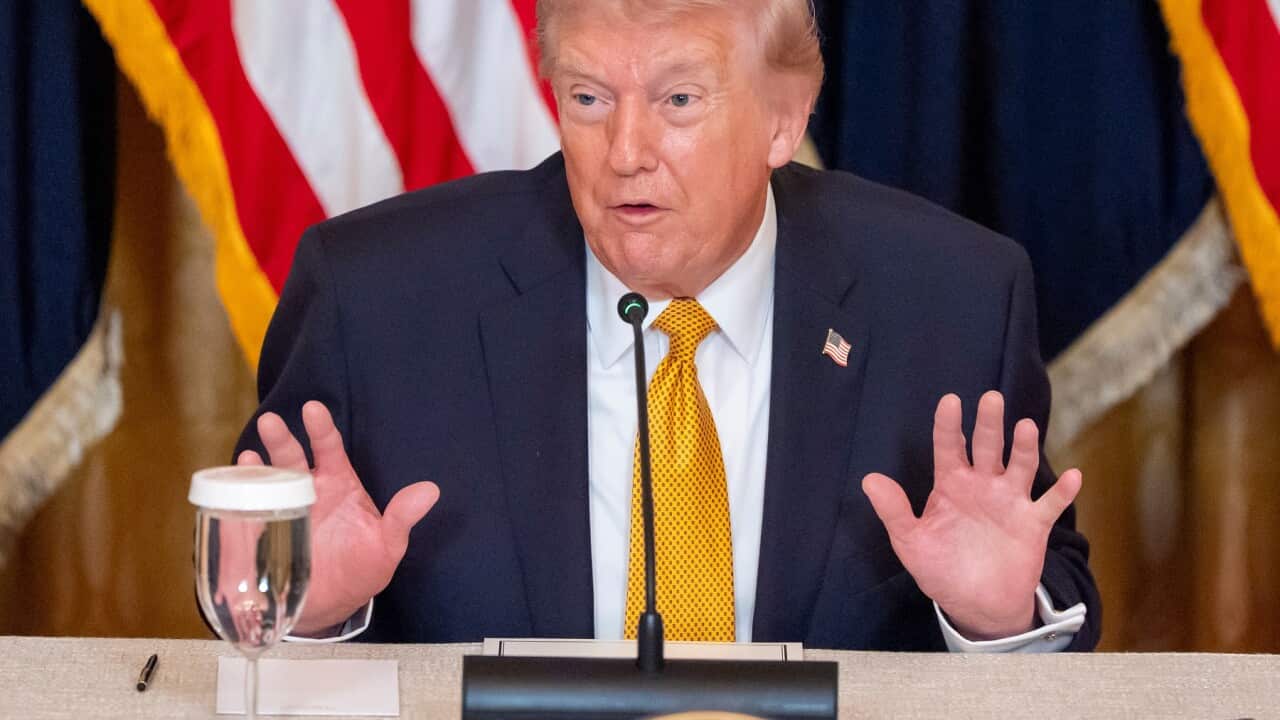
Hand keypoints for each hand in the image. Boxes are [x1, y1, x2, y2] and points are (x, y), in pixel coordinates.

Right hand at [237, 401, 439, 634]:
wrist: (330, 605)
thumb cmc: (362, 569)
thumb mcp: (387, 544)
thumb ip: (402, 517)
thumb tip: (430, 490)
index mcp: (338, 484)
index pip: (329, 449)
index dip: (321, 429)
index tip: (313, 410)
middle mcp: (307, 491)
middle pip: (292, 458)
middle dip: (281, 439)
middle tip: (271, 421)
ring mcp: (281, 510)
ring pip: (267, 480)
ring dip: (256, 466)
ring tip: (248, 456)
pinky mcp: (262, 534)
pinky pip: (246, 511)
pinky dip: (237, 499)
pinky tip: (232, 492)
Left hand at [861, 391, 1080, 639]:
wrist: (976, 605)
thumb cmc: (942, 569)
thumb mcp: (911, 542)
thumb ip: (894, 511)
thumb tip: (869, 480)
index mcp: (951, 485)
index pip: (949, 446)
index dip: (948, 424)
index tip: (950, 400)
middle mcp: (982, 485)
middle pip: (986, 447)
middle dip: (989, 423)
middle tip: (991, 398)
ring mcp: (1010, 502)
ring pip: (1019, 466)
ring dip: (1024, 447)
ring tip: (1025, 426)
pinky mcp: (1033, 524)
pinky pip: (1050, 504)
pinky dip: (1062, 491)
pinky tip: (1072, 476)